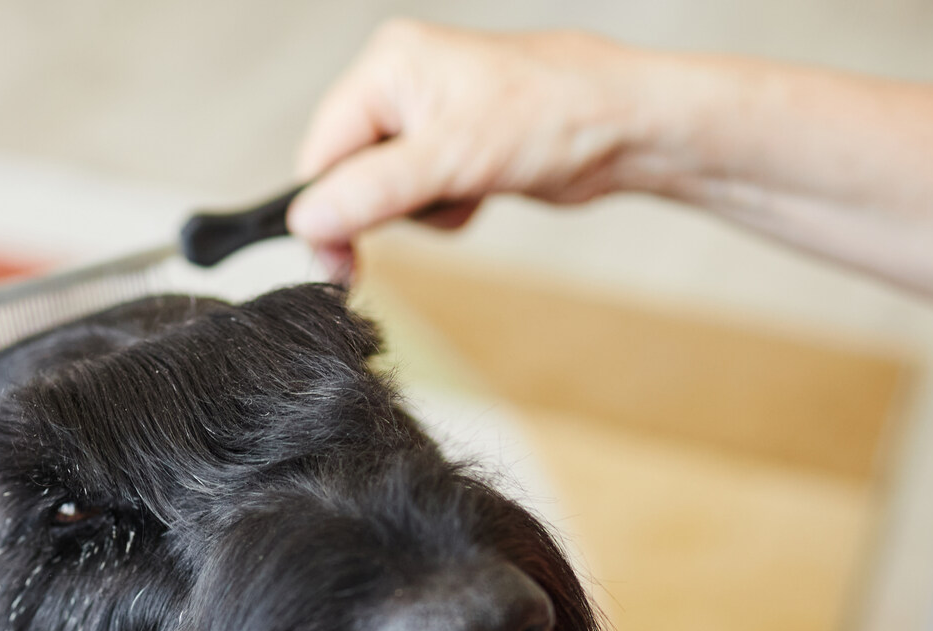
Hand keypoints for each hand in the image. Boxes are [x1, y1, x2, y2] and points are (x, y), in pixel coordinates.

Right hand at [288, 21, 652, 273]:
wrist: (625, 127)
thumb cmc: (552, 117)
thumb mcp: (450, 160)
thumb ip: (372, 191)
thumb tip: (307, 220)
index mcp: (387, 66)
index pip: (321, 151)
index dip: (326, 211)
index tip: (340, 263)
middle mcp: (400, 83)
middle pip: (349, 173)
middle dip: (384, 209)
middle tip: (414, 229)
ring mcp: (427, 115)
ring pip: (385, 192)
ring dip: (422, 212)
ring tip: (468, 191)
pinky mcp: (453, 145)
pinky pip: (421, 196)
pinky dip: (446, 209)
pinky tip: (481, 192)